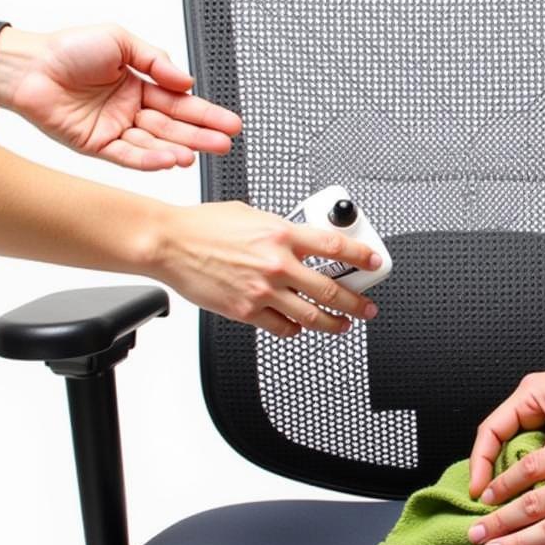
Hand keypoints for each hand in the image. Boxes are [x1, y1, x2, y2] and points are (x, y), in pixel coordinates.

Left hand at [0, 24, 240, 169]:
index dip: (206, 113)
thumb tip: (186, 81)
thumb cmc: (65, 49)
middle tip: (225, 142)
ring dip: (179, 150)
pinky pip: (130, 156)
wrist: (26, 66)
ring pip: (155, 144)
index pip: (180, 103)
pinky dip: (150, 159)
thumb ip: (156, 60)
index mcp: (138, 85)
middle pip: (174, 127)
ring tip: (200, 154)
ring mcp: (116, 129)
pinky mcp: (99, 146)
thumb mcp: (120, 40)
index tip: (229, 122)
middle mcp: (130, 110)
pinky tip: (170, 160)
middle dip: (201, 135)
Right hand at [146, 201, 382, 335]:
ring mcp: (263, 291)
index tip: (375, 262)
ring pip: (311, 316)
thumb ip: (281, 230)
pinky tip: (299, 326)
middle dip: (357, 303)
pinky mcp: (246, 311)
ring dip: (333, 323)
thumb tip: (301, 239)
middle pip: (331, 289)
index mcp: (282, 234)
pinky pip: (282, 327)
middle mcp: (277, 264)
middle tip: (367, 308)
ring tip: (342, 325)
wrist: (169, 243)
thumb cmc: (203, 226)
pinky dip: (295, 329)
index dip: (362, 256)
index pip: (335, 247)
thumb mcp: (252, 215)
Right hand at [468, 357, 544, 497]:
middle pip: (502, 450)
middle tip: (493, 508)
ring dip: (518, 485)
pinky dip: (542, 483)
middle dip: (495, 479)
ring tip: (513, 510)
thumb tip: (542, 485)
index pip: (490, 432)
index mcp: (526, 398)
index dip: (481, 462)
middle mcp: (531, 413)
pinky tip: (543, 501)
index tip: (480, 490)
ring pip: (522, 462)